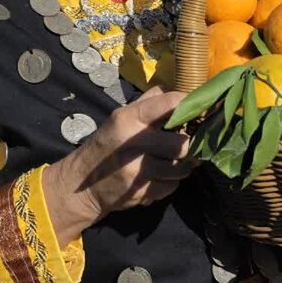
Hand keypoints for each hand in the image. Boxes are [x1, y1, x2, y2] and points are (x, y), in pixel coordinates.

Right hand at [43, 86, 195, 245]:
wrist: (81, 185)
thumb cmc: (107, 145)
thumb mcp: (120, 117)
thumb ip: (150, 102)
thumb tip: (182, 90)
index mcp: (128, 118)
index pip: (170, 104)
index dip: (191, 107)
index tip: (200, 112)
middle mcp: (133, 142)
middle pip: (182, 143)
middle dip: (188, 145)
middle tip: (185, 144)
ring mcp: (137, 170)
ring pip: (181, 168)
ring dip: (182, 166)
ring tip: (174, 161)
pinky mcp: (141, 192)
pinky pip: (172, 186)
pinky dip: (171, 182)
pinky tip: (159, 177)